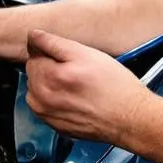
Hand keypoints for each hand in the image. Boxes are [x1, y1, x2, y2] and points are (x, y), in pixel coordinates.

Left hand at [24, 29, 150, 144]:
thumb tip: (32, 36)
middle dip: (49, 66)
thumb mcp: (86, 54)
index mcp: (51, 77)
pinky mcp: (53, 125)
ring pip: (36, 88)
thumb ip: (54, 43)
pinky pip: (43, 105)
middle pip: (32, 71)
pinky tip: (73, 97)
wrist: (129, 118)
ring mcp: (47, 115)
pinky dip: (53, 98)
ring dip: (49, 82)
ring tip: (74, 84)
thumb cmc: (114, 87)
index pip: (33, 54)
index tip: (68, 56)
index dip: (51, 51)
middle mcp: (44, 99)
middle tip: (75, 70)